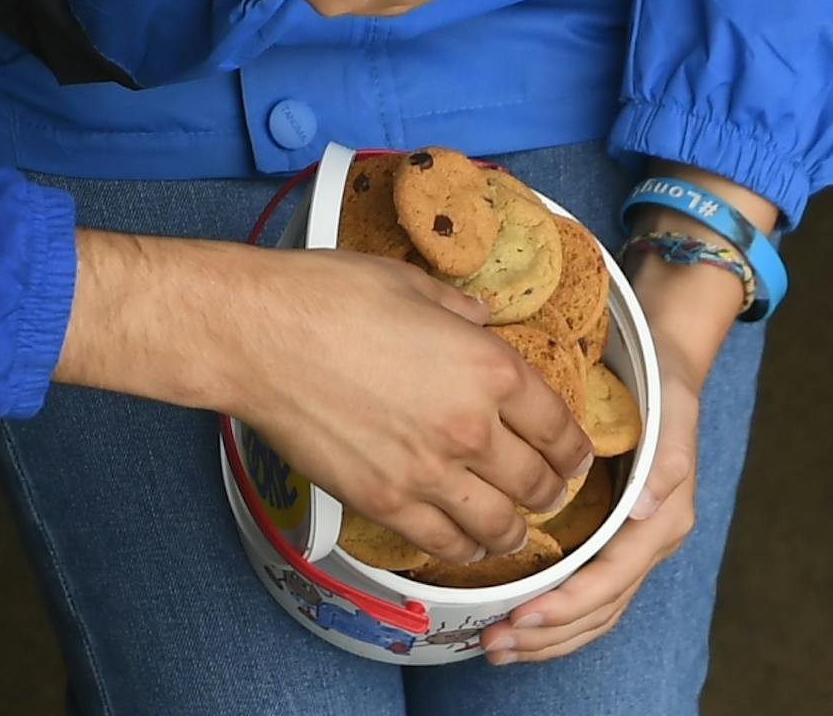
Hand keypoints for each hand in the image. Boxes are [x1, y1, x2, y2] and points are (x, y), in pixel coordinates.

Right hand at [55, 232, 592, 563]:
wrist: (257, 334)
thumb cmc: (326, 295)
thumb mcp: (409, 283)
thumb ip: (458, 311)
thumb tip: (477, 322)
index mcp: (488, 367)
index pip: (560, 427)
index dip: (575, 448)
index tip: (573, 455)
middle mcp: (471, 428)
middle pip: (540, 483)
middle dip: (551, 490)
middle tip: (546, 488)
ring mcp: (428, 473)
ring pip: (502, 526)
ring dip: (516, 529)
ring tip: (512, 524)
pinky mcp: (385, 502)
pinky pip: (445, 544)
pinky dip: (465, 548)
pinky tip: (464, 540)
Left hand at [477, 275, 718, 663]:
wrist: (664, 359)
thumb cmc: (662, 382)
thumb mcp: (671, 409)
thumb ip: (666, 458)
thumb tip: (648, 509)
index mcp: (663, 519)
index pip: (611, 579)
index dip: (566, 604)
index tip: (520, 617)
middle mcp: (648, 541)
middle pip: (599, 609)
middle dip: (548, 634)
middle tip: (492, 645)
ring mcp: (630, 543)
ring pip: (592, 610)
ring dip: (546, 635)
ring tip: (494, 646)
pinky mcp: (610, 536)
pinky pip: (583, 589)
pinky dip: (552, 612)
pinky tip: (515, 618)